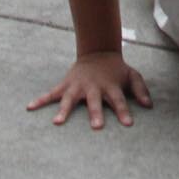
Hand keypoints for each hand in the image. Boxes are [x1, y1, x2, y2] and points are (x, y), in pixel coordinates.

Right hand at [28, 51, 152, 129]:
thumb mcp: (132, 75)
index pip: (119, 100)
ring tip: (57, 123)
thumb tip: (148, 105)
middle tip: (96, 127)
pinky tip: (29, 107)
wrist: (98, 51)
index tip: (128, 124)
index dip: (124, 112)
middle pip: (94, 101)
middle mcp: (93, 87)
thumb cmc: (116, 70)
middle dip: (95, 114)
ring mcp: (77, 86)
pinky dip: (40, 100)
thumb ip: (140, 90)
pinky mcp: (66, 85)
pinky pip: (51, 94)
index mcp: (110, 86)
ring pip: (70, 99)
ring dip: (64, 110)